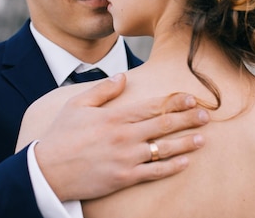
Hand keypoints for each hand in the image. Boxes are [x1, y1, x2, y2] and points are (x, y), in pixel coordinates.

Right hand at [34, 73, 208, 201]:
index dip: (175, 101)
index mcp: (114, 116)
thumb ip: (103, 90)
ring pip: (163, 149)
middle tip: (206, 116)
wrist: (47, 171)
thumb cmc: (61, 136)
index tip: (192, 98)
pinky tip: (185, 162)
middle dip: (187, 119)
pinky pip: (154, 172)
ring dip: (185, 142)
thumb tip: (123, 76)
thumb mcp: (77, 105)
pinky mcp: (124, 177)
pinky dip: (172, 167)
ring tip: (202, 138)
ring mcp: (126, 158)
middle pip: (163, 125)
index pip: (152, 105)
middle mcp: (124, 135)